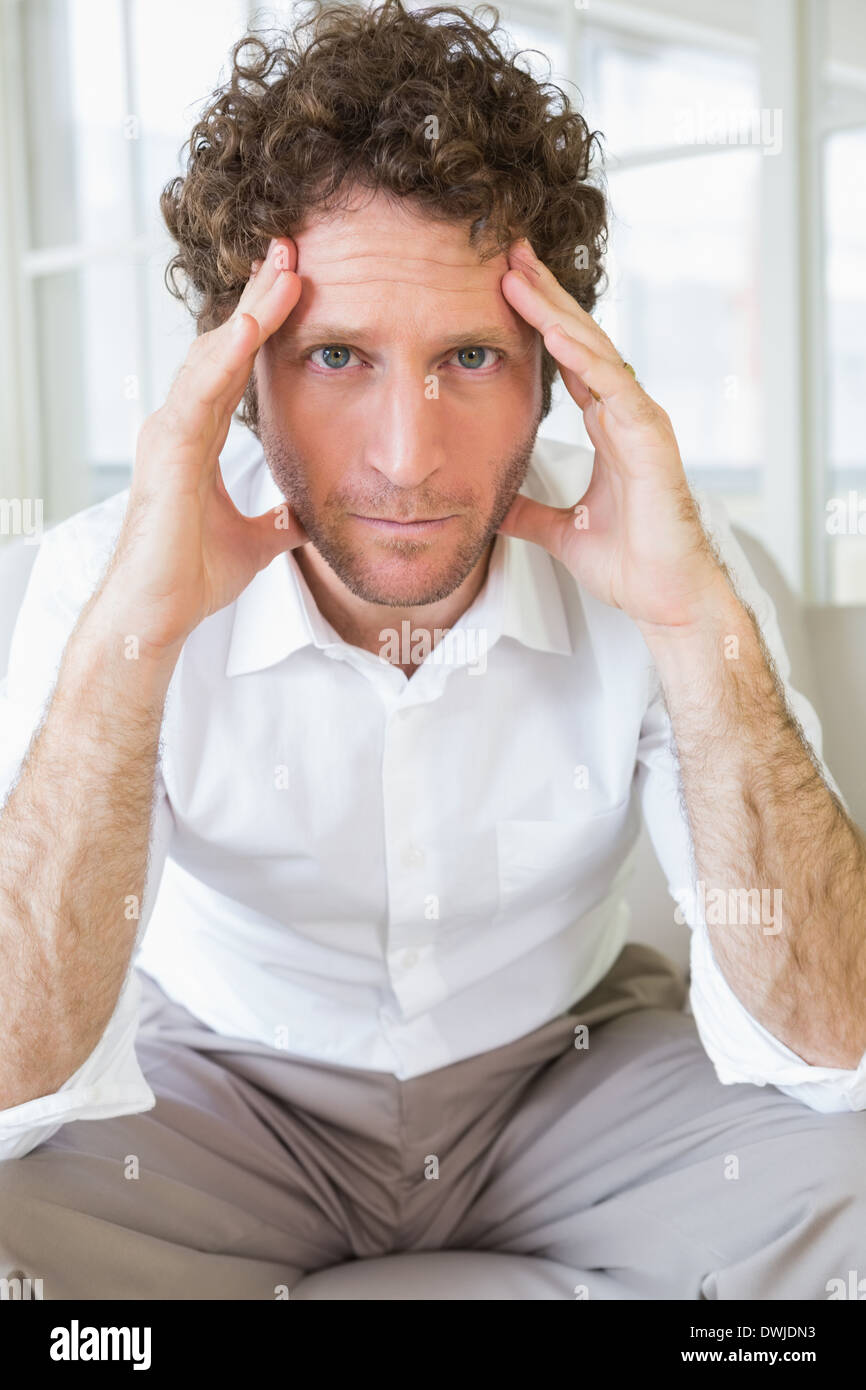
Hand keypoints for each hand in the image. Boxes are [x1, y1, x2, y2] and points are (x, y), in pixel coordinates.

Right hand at [99, 237, 308, 655]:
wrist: (160, 614)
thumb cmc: (191, 577)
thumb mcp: (256, 542)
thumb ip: (278, 523)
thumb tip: (305, 519)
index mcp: (199, 438)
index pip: (238, 368)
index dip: (265, 326)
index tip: (297, 285)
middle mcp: (180, 425)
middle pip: (224, 347)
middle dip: (258, 299)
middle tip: (291, 250)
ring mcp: (170, 433)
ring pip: (212, 357)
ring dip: (249, 312)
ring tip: (284, 269)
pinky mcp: (167, 451)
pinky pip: (199, 393)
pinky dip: (226, 357)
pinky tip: (251, 325)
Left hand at [497, 238, 726, 632]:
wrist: (664, 599)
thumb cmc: (629, 564)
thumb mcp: (559, 533)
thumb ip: (527, 514)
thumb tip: (491, 506)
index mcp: (608, 426)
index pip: (567, 360)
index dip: (537, 321)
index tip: (502, 285)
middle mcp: (626, 415)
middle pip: (580, 341)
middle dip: (544, 295)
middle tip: (508, 252)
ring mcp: (641, 424)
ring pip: (596, 353)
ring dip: (556, 312)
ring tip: (518, 274)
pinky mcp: (652, 442)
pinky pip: (616, 389)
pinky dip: (586, 358)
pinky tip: (557, 331)